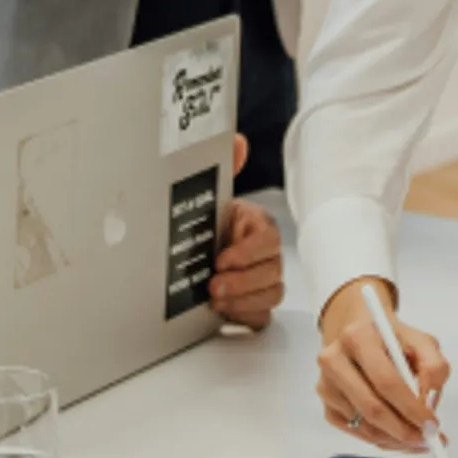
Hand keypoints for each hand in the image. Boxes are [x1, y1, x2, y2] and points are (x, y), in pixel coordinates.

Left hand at [210, 136, 280, 327]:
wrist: (184, 253)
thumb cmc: (204, 221)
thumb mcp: (210, 195)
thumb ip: (226, 168)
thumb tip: (237, 141)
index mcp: (254, 224)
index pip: (268, 238)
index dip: (249, 252)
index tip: (222, 258)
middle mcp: (261, 253)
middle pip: (273, 270)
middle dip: (244, 280)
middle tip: (214, 283)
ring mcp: (259, 279)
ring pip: (271, 293)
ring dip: (244, 299)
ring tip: (215, 298)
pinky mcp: (252, 305)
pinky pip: (261, 316)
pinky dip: (244, 315)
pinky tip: (224, 313)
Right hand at [315, 277, 449, 451]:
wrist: (360, 337)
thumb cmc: (393, 341)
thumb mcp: (421, 342)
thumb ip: (434, 367)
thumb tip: (427, 401)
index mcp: (358, 337)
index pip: (385, 381)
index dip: (410, 407)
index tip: (432, 424)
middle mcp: (334, 360)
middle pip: (372, 408)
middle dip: (404, 430)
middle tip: (428, 439)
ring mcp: (326, 386)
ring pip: (365, 426)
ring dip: (396, 439)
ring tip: (418, 437)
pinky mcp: (326, 406)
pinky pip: (357, 434)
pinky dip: (383, 440)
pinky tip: (399, 434)